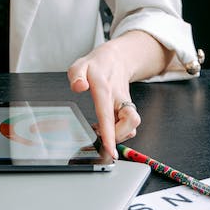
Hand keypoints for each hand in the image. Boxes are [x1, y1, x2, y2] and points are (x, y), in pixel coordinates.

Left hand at [67, 42, 140, 160]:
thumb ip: (76, 75)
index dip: (109, 133)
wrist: (117, 59)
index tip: (109, 149)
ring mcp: (126, 105)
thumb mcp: (80, 65)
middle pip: (131, 122)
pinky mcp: (128, 110)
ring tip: (102, 131)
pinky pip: (129, 127)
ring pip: (133, 127)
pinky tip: (107, 127)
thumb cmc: (97, 65)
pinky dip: (120, 132)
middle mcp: (119, 98)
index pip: (107, 113)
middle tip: (99, 136)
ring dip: (119, 135)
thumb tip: (78, 87)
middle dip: (118, 136)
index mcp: (104, 89)